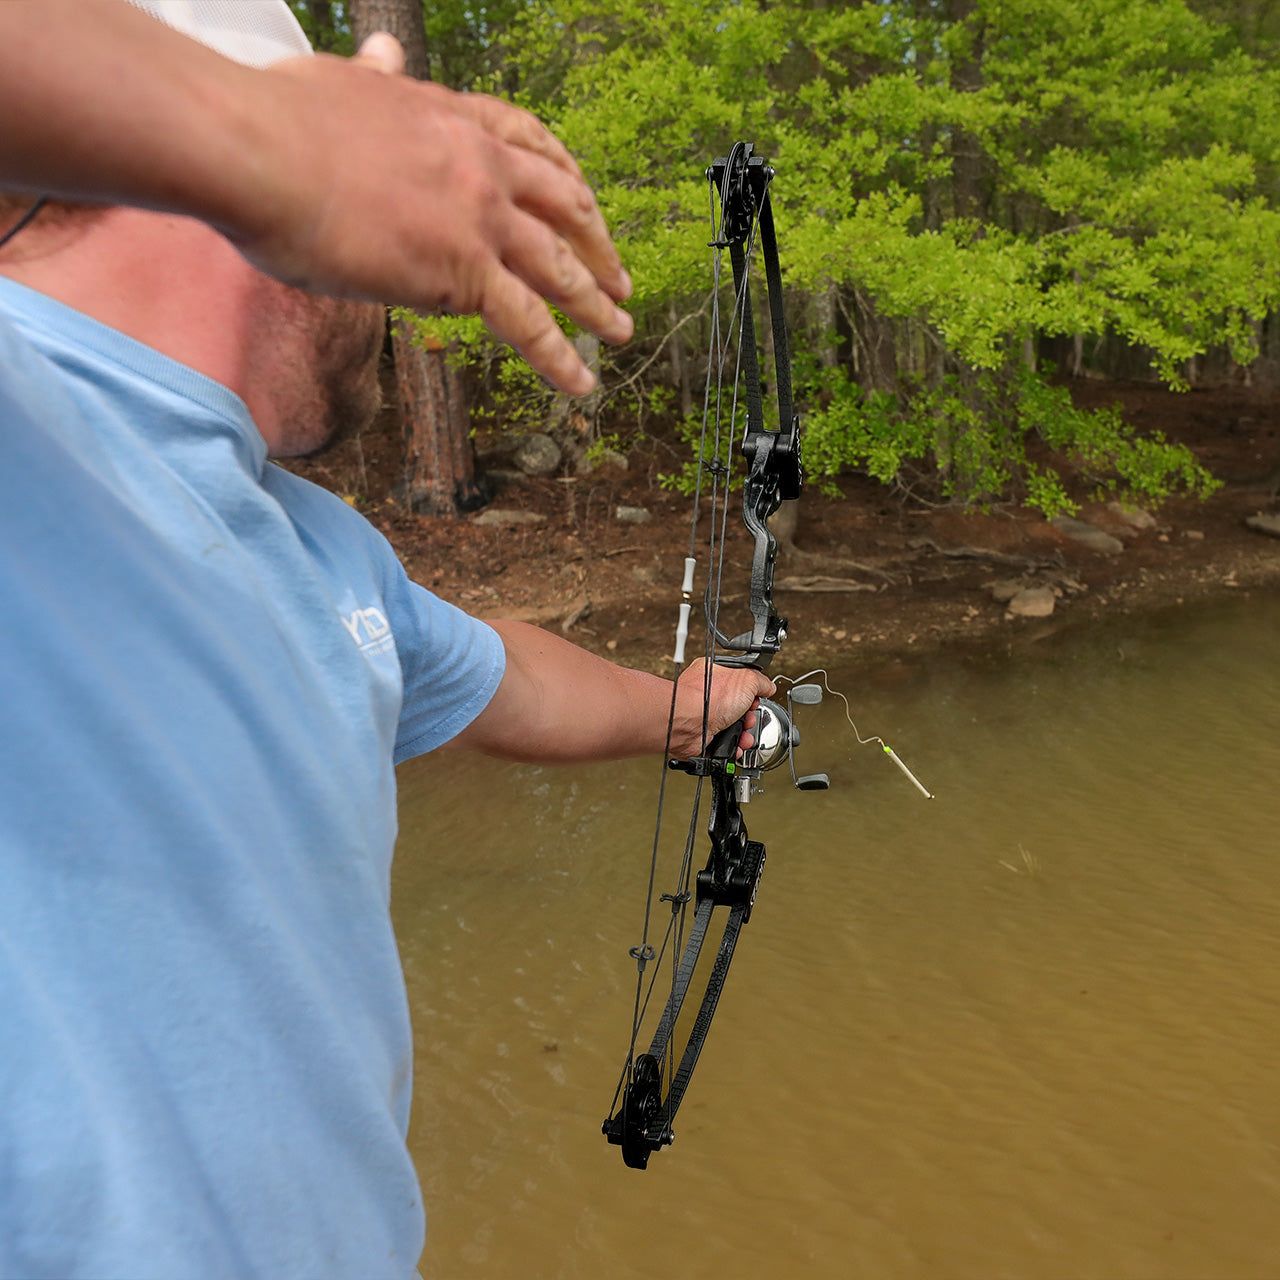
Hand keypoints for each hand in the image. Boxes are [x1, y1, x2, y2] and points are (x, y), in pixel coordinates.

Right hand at [239, 34, 631, 394]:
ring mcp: (478, 219)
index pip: (527, 141)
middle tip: (618, 275)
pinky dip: (561, 358)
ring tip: (620, 330)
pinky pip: (529, 325)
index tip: (581, 197)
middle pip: (563, 206)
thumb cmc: (276, 118)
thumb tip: (384, 50)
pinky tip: (582, 383)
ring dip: (596, 304)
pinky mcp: (463, 274)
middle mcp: (480, 164)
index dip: (563, 174)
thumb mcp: (339, 79)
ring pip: (559, 268)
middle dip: (597, 244)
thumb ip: (375, 75)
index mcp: (450, 116)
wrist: (256, 150)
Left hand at [667, 661, 775, 760]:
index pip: (738, 681)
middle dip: (749, 716)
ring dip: (743, 734)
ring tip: (745, 736)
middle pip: (737, 707)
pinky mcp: (701, 735)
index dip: (752, 691)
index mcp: (714, 674)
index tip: (757, 698)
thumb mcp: (747, 679)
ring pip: (731, 726)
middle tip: (749, 717)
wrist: (688, 723)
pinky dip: (731, 746)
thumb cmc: (708, 697)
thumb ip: (761, 681)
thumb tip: (768, 686)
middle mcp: (706, 695)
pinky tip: (736, 745)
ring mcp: (703, 716)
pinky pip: (721, 743)